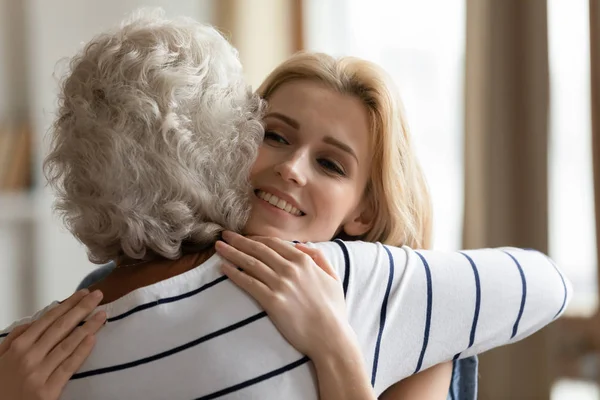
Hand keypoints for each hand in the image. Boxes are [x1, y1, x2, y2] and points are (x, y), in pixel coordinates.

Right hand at [0, 289, 105, 399]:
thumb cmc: (2, 386)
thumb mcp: (0, 359)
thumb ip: (15, 339)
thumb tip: (33, 321)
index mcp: (18, 346)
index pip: (48, 319)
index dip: (67, 304)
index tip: (83, 293)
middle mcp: (28, 357)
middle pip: (60, 327)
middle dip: (81, 308)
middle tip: (98, 295)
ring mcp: (37, 374)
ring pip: (67, 344)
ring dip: (87, 327)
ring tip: (102, 314)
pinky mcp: (46, 392)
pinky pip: (67, 368)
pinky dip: (81, 352)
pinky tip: (93, 339)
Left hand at [216, 231, 351, 360]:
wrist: (330, 336)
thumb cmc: (333, 310)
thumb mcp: (333, 278)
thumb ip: (319, 258)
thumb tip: (301, 246)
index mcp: (304, 261)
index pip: (274, 243)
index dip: (256, 238)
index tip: (244, 237)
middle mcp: (290, 269)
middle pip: (259, 250)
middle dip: (239, 241)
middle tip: (224, 236)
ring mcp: (280, 284)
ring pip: (250, 263)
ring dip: (232, 253)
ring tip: (218, 248)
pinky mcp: (272, 301)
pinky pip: (249, 283)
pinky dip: (234, 273)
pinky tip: (224, 268)